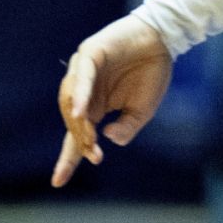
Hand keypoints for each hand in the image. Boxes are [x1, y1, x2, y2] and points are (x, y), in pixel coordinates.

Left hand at [52, 15, 172, 187]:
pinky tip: (80, 111)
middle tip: (94, 155)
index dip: (68, 159)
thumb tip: (109, 138)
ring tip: (89, 140)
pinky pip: (82, 77)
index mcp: (94, 106)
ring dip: (79, 123)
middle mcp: (83, 90)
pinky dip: (80, 94)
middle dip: (81, 141)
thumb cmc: (151, 73)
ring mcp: (83, 71)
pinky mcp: (89, 54)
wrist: (164, 40)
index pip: (75, 137)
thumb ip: (127, 128)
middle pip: (72, 122)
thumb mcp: (143, 110)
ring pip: (71, 101)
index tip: (58, 182)